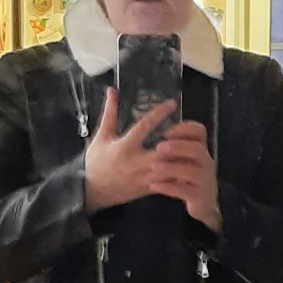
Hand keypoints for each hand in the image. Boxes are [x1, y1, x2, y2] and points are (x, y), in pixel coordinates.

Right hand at [84, 88, 176, 212]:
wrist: (91, 191)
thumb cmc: (96, 162)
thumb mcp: (101, 137)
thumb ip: (109, 114)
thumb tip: (112, 90)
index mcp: (124, 146)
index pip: (144, 126)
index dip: (159, 113)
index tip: (173, 104)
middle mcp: (135, 162)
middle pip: (162, 150)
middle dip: (177, 141)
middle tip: (188, 130)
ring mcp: (142, 177)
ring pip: (167, 168)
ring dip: (179, 158)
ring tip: (191, 147)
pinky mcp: (146, 189)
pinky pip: (166, 183)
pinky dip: (177, 175)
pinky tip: (186, 167)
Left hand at [149, 122, 220, 231]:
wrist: (203, 204)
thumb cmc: (190, 179)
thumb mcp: (185, 160)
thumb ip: (176, 148)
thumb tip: (157, 133)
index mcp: (201, 150)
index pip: (200, 132)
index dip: (184, 129)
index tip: (166, 132)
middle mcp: (206, 163)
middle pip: (197, 150)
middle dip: (177, 147)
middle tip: (158, 148)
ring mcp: (205, 180)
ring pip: (192, 171)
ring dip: (172, 167)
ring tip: (155, 167)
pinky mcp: (200, 197)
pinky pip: (185, 191)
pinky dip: (169, 187)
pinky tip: (154, 185)